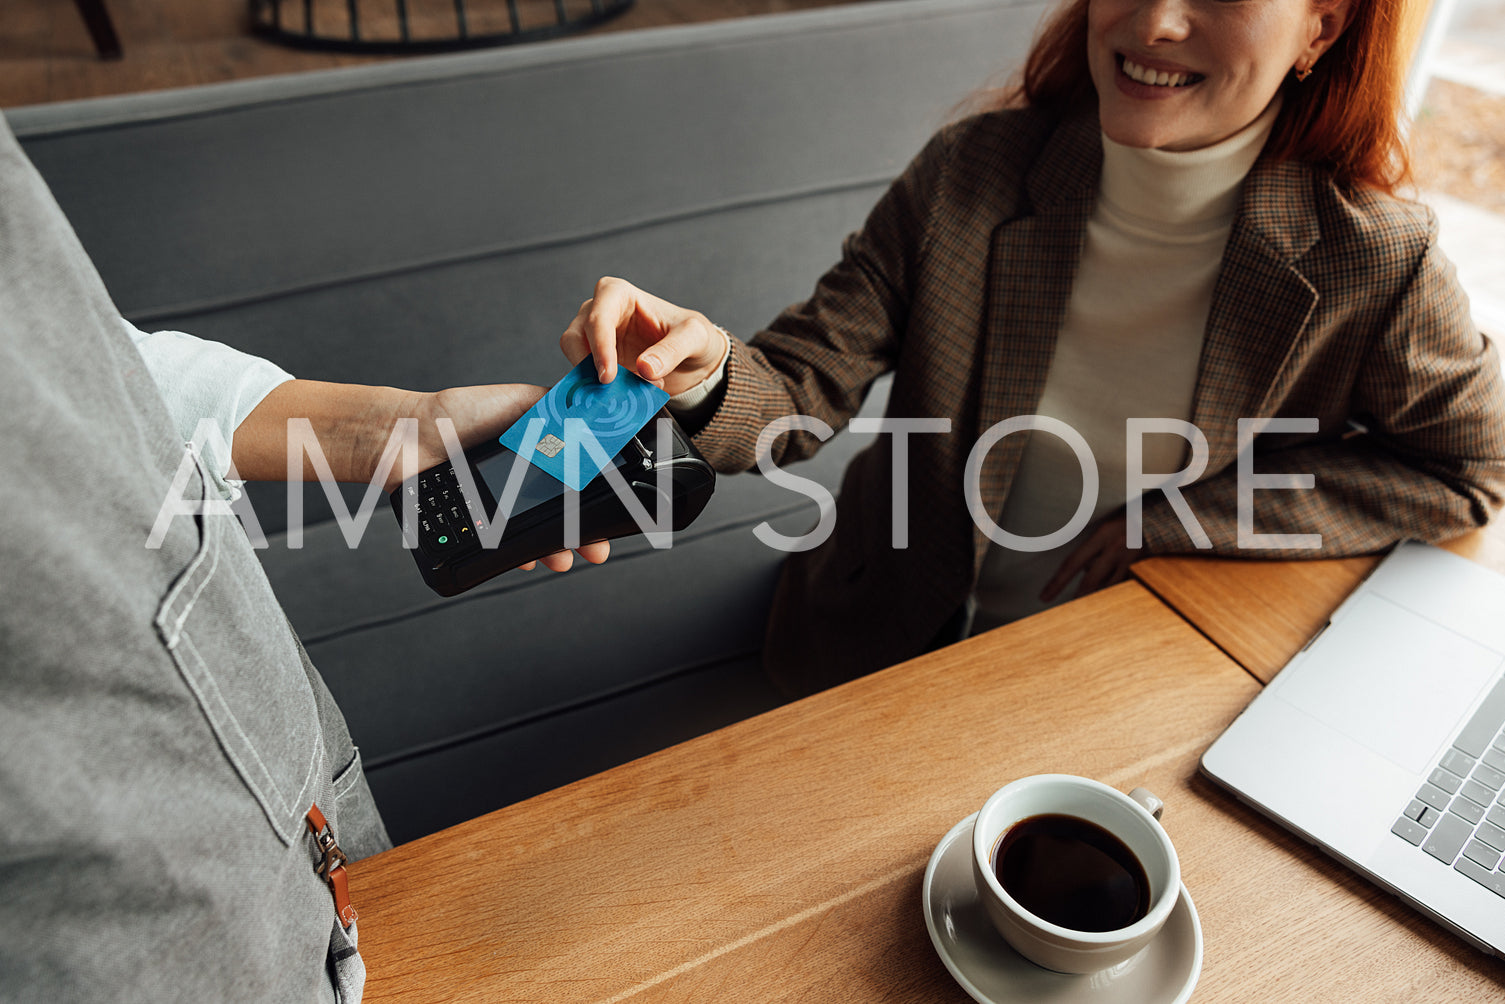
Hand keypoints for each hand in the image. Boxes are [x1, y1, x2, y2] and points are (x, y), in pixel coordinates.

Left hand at [395, 383, 610, 571]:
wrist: (409, 439)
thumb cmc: (458, 415)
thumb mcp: (518, 402)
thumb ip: (558, 409)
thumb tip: (598, 413)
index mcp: (537, 451)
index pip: (575, 478)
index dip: (595, 497)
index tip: (612, 511)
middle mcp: (521, 479)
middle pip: (561, 513)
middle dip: (583, 535)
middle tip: (595, 550)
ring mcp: (501, 503)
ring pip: (537, 533)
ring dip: (556, 549)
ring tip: (563, 558)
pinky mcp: (480, 523)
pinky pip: (505, 545)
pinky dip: (521, 554)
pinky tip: (528, 558)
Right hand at [560, 276, 726, 395]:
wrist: (691, 356)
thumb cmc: (690, 334)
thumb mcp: (694, 337)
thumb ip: (672, 350)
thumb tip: (645, 368)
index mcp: (619, 294)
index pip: (598, 317)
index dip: (600, 347)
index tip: (609, 376)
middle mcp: (599, 312)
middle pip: (574, 337)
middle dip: (592, 367)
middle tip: (615, 392)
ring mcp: (593, 338)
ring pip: (574, 359)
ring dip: (595, 381)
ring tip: (630, 394)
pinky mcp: (595, 361)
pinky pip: (584, 377)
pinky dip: (597, 391)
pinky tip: (621, 400)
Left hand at [1040, 513, 1135, 603]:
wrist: (1170, 512)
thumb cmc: (1132, 516)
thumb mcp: (1108, 526)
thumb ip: (1095, 548)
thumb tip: (1084, 571)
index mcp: (1102, 534)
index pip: (1072, 562)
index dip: (1057, 582)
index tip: (1044, 597)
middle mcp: (1115, 547)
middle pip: (1091, 581)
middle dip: (1077, 598)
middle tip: (1067, 612)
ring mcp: (1131, 558)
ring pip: (1109, 586)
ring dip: (1098, 597)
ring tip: (1089, 610)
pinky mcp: (1144, 566)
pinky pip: (1125, 583)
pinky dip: (1116, 589)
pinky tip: (1113, 596)